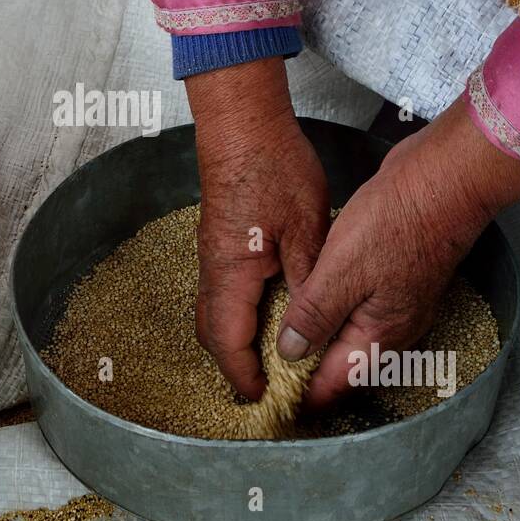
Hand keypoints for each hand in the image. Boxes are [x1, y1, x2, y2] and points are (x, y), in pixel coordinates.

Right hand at [186, 57, 329, 398]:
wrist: (243, 122)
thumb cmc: (274, 167)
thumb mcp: (307, 229)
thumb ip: (305, 283)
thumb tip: (303, 331)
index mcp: (232, 272)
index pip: (228, 341)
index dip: (243, 375)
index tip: (264, 398)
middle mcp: (213, 268)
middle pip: (212, 332)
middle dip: (235, 364)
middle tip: (267, 385)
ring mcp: (212, 253)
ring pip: (214, 310)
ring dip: (236, 338)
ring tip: (272, 356)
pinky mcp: (220, 239)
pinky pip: (222, 289)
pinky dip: (239, 312)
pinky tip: (271, 310)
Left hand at [275, 96, 519, 409]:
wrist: (444, 179)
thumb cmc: (397, 221)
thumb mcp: (341, 271)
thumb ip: (315, 316)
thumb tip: (289, 354)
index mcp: (380, 334)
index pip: (335, 384)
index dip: (303, 396)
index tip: (270, 402)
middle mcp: (393, 327)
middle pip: (345, 367)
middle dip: (310, 374)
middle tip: (270, 375)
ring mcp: (397, 302)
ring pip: (352, 338)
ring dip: (321, 343)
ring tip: (283, 344)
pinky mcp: (394, 276)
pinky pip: (359, 309)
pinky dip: (333, 314)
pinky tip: (312, 303)